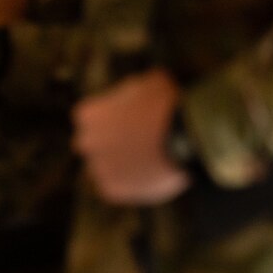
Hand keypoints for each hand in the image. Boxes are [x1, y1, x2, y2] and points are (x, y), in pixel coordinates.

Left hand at [72, 70, 191, 205]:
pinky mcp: (112, 190)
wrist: (185, 138)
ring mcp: (98, 168)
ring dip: (120, 164)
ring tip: (148, 160)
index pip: (89, 118)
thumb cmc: (168, 104)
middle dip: (108, 142)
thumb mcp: (149, 82)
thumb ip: (131, 92)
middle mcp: (86, 142)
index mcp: (88, 115)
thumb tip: (136, 95)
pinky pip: (117, 186)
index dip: (111, 118)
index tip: (129, 120)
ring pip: (104, 167)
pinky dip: (130, 182)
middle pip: (91, 144)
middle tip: (135, 141)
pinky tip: (150, 174)